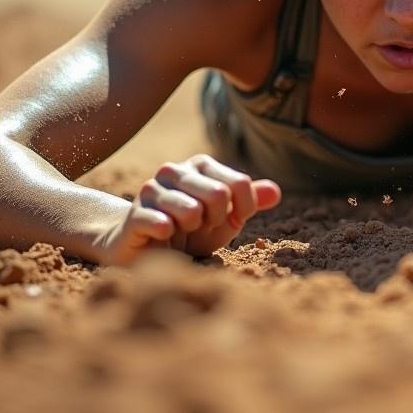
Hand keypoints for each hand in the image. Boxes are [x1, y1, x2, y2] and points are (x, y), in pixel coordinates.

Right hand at [95, 154, 281, 265]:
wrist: (144, 246)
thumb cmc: (190, 230)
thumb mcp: (226, 218)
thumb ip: (250, 203)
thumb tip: (276, 192)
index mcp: (200, 165)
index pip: (241, 184)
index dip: (243, 210)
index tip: (228, 219)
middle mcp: (175, 169)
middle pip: (219, 194)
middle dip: (216, 219)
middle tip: (200, 225)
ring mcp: (152, 189)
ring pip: (192, 210)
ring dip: (192, 229)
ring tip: (180, 229)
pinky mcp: (135, 213)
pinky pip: (162, 224)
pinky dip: (169, 236)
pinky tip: (162, 235)